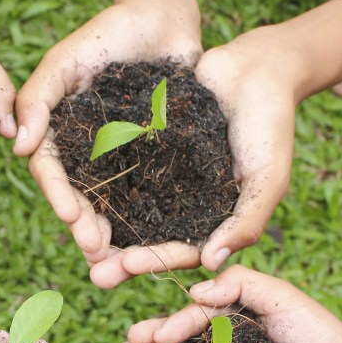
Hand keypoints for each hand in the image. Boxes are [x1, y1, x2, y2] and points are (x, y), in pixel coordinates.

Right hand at [16, 0, 201, 287]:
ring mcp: (119, 157)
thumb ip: (36, 100)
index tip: (71, 217)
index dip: (59, 197)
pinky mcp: (153, 157)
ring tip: (120, 257)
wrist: (162, 17)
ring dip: (113, 232)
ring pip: (112, 203)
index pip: (52, 173)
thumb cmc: (106, 33)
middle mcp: (85, 152)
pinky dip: (149, 218)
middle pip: (80, 197)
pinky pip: (148, 192)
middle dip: (85, 226)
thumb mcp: (64, 62)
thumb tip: (17, 150)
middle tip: (96, 250)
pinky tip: (156, 239)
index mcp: (58, 134)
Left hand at [91, 30, 300, 285]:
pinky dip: (95, 181)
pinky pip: (114, 168)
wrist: (256, 68)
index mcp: (210, 221)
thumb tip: (211, 265)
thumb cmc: (271, 126)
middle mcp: (181, 205)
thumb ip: (246, 221)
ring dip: (101, 226)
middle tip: (94, 274)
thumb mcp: (268, 177)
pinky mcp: (141, 147)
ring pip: (125, 208)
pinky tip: (70, 189)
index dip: (154, 261)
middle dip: (120, 258)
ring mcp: (160, 177)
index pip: (180, 252)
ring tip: (75, 238)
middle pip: (147, 239)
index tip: (126, 266)